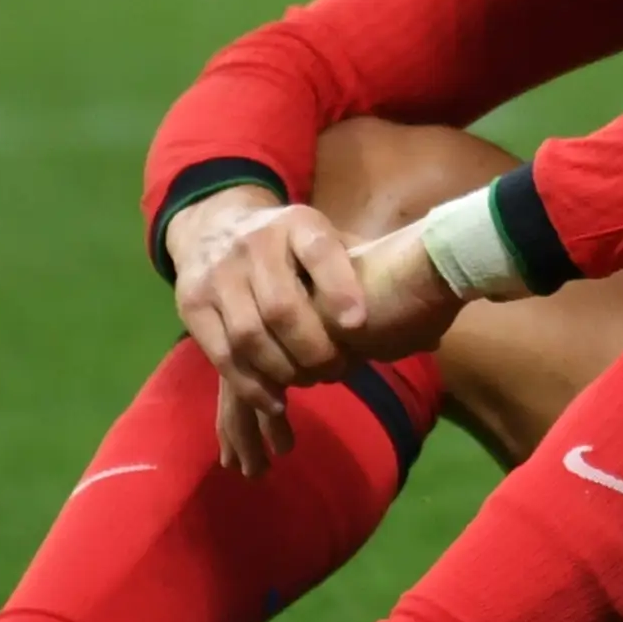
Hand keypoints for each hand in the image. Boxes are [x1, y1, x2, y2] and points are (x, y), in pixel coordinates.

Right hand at [167, 190, 366, 472]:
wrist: (213, 223)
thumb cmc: (290, 246)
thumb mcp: (327, 241)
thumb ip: (368, 278)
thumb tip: (431, 334)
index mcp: (298, 224)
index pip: (321, 251)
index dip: (340, 288)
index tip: (359, 324)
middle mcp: (254, 243)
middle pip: (281, 307)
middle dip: (314, 350)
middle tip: (338, 372)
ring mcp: (218, 273)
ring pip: (249, 336)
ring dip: (284, 371)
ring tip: (309, 382)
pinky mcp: (191, 303)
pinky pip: (222, 354)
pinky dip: (251, 383)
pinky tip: (275, 398)